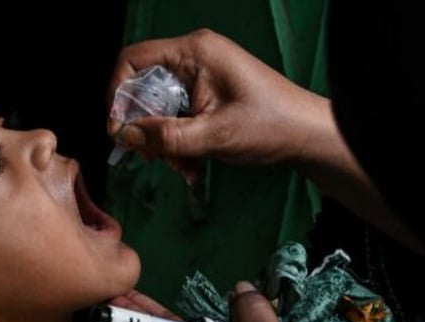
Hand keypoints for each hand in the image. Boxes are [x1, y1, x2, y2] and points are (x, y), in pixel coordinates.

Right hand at [106, 28, 331, 181]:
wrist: (307, 136)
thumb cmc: (270, 126)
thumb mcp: (213, 136)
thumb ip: (165, 136)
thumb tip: (124, 135)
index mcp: (195, 52)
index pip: (132, 60)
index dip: (117, 94)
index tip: (118, 130)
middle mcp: (193, 57)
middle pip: (142, 87)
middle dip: (143, 127)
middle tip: (152, 157)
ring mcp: (199, 76)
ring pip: (156, 108)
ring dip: (161, 142)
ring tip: (182, 167)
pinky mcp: (204, 95)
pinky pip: (173, 117)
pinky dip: (175, 143)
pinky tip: (191, 165)